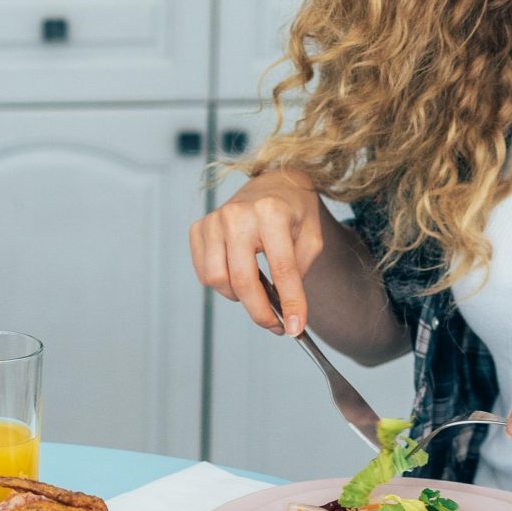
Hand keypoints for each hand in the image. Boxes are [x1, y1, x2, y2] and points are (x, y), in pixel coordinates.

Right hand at [190, 170, 328, 335]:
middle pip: (243, 280)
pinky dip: (221, 285)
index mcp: (272, 211)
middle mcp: (237, 214)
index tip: (295, 327)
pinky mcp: (199, 228)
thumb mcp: (312, 237)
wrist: (273, 182)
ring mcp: (213, 220)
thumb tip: (285, 310)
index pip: (281, 269)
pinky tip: (238, 278)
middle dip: (260, 312)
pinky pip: (204, 273)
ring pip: (217, 280)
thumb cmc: (295, 211)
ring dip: (238, 297)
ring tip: (257, 294)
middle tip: (275, 326)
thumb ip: (299, 271)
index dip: (290, 303)